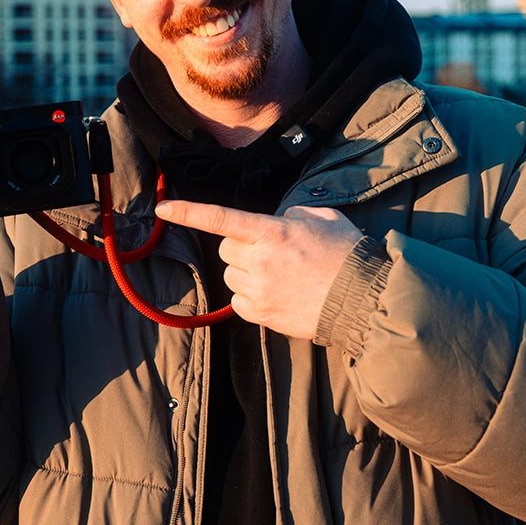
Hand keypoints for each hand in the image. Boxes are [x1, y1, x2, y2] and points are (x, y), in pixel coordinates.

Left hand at [153, 199, 361, 338]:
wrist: (362, 298)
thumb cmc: (346, 253)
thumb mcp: (322, 216)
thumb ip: (290, 213)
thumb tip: (276, 221)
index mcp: (272, 232)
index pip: (220, 219)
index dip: (188, 213)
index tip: (163, 209)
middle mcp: (259, 261)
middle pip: (225, 250)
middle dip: (241, 248)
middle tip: (271, 252)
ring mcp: (258, 291)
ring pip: (231, 276)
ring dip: (247, 272)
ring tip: (281, 276)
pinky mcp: (261, 315)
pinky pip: (239, 301)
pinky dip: (252, 296)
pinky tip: (278, 293)